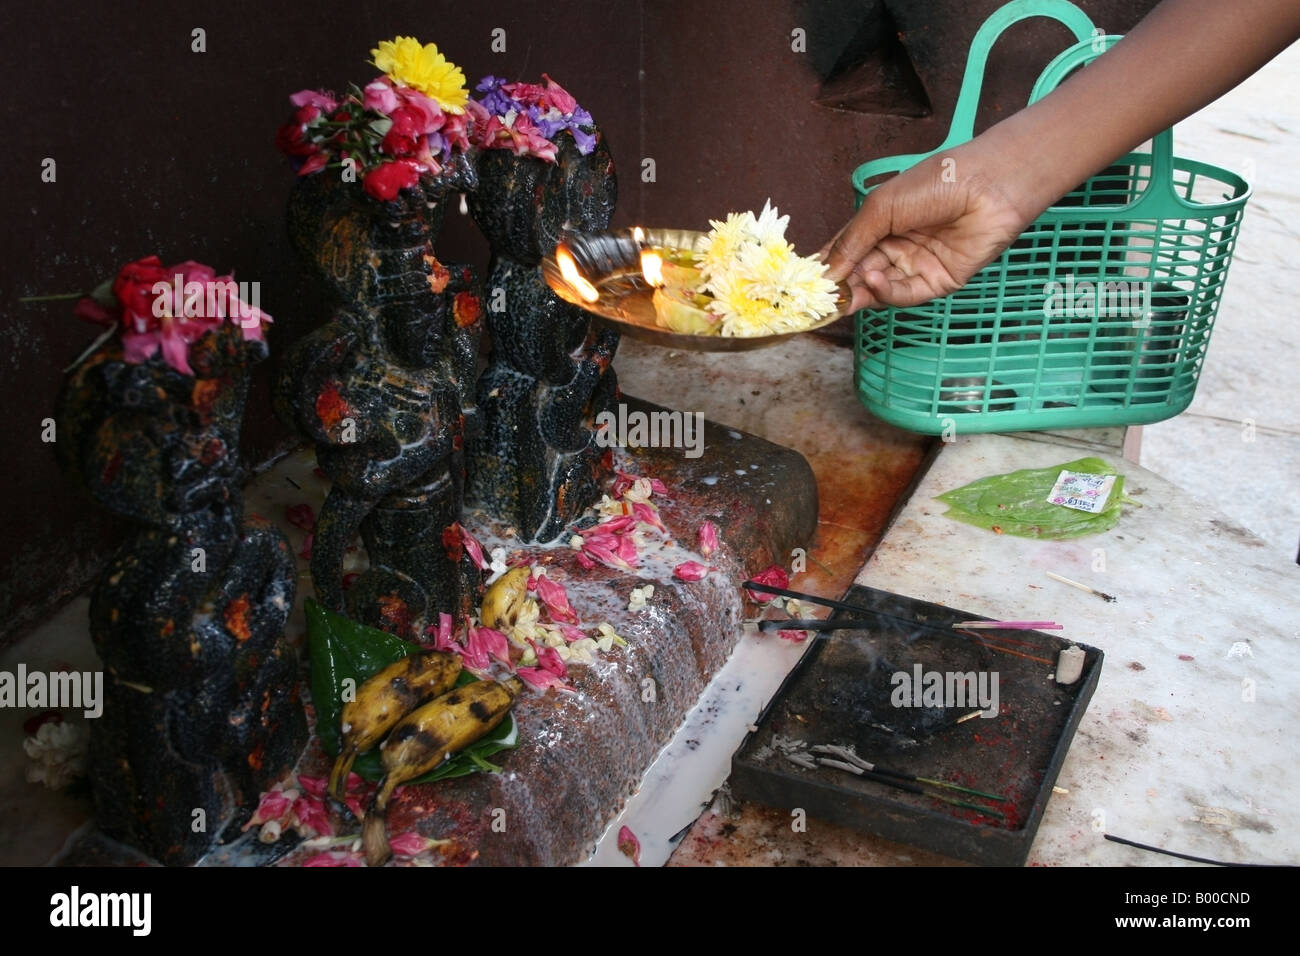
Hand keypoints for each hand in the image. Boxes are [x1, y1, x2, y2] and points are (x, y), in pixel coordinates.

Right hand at [823, 146, 1032, 312]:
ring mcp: (915, 265)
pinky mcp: (936, 282)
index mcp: (879, 224)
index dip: (826, 265)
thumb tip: (826, 272)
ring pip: (879, 288)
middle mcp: (895, 246)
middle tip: (821, 295)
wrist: (989, 185)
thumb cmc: (935, 183)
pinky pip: (905, 293)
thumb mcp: (881, 208)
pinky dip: (887, 292)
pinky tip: (875, 281)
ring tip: (843, 294)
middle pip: (860, 273)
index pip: (845, 251)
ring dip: (860, 292)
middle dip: (841, 284)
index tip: (805, 280)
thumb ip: (853, 242)